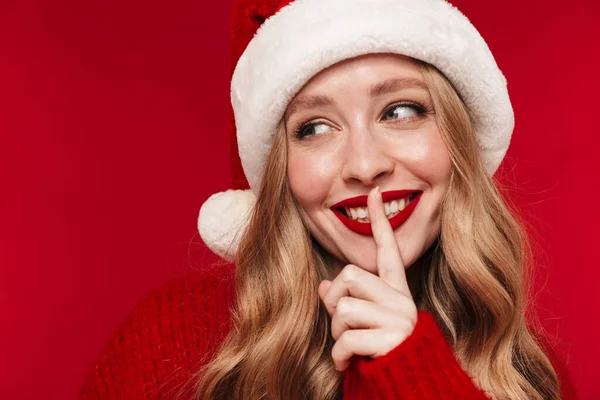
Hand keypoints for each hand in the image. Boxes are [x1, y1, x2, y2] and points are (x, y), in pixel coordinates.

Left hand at [318, 186, 417, 370]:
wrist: (407, 384)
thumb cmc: (380, 352)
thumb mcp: (362, 324)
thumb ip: (346, 302)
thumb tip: (325, 285)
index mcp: (396, 291)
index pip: (387, 251)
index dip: (378, 221)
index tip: (372, 192)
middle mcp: (401, 299)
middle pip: (350, 276)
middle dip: (335, 303)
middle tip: (343, 327)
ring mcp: (400, 318)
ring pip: (344, 309)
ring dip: (336, 333)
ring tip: (347, 348)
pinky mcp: (393, 339)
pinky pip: (347, 338)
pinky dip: (338, 355)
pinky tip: (346, 363)